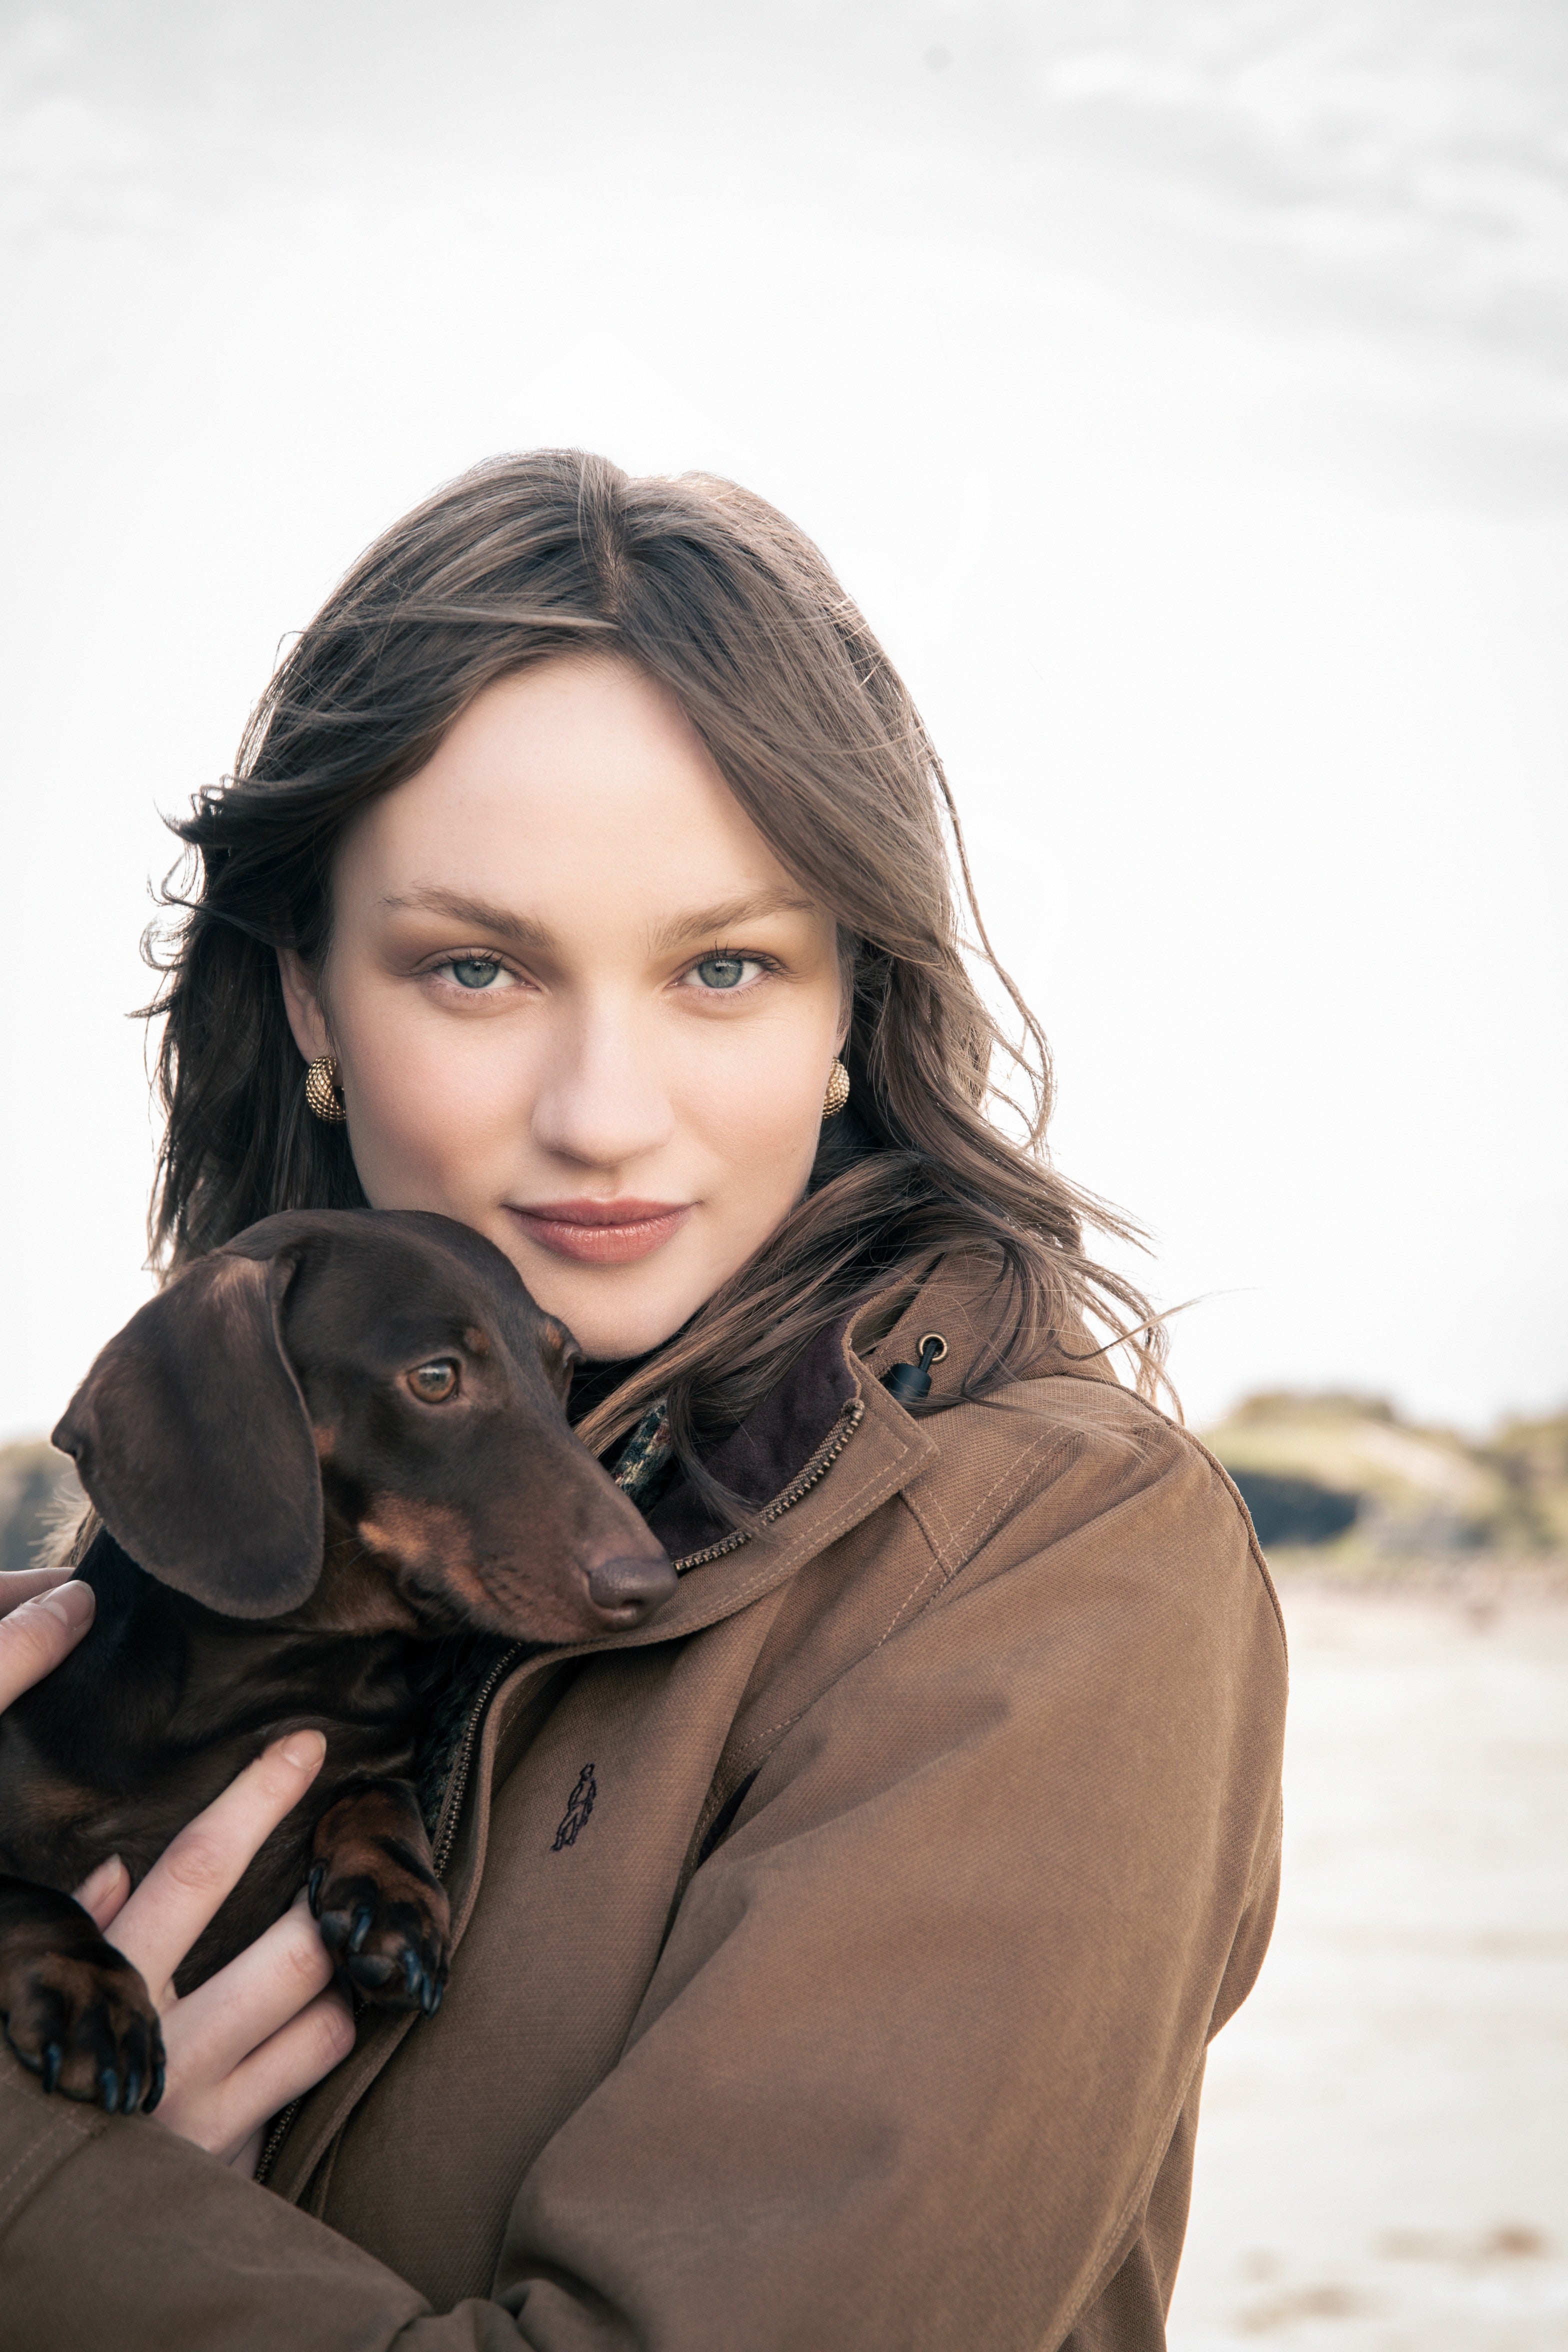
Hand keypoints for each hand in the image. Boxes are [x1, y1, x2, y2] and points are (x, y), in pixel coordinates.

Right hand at [0, 1568, 353, 2170]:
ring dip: (342, 1981)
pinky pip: (305, 2088)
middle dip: (337, 1901)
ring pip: (327, 2020)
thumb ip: (82, 1933)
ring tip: (339, 1951)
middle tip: (358, 1867)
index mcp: (114, 1990)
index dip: (257, 1799)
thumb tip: (118, 1866)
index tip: (308, 1746)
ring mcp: (211, 2111)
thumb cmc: (33, 2087)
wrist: (29, 2236)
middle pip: (296, 1949)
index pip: (198, 1868)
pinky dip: (313, 2052)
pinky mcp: (235, 2160)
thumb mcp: (39, 2001)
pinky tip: (304, 2031)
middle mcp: (172, 2047)